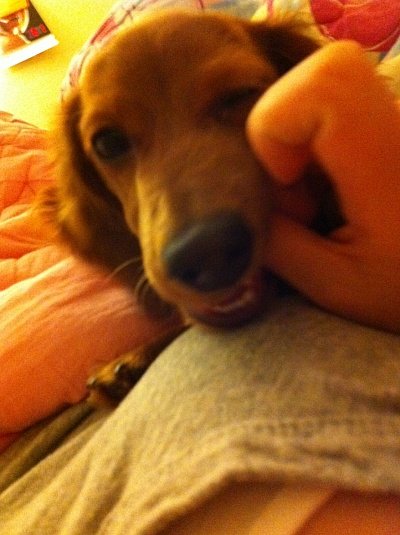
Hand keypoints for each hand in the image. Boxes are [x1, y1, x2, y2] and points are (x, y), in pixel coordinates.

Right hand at [247, 41, 399, 332]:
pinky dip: (314, 145)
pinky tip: (329, 190)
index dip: (278, 125)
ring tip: (318, 198)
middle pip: (325, 70)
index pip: (326, 84)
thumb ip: (278, 244)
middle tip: (302, 193)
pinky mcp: (390, 130)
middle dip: (283, 131)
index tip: (287, 185)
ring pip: (326, 85)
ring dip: (298, 143)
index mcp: (389, 164)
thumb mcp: (335, 286)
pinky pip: (338, 107)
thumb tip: (235, 210)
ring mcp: (398, 123)